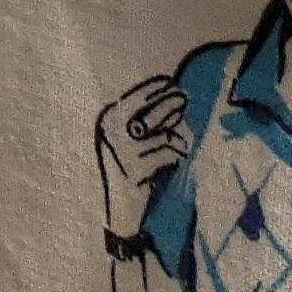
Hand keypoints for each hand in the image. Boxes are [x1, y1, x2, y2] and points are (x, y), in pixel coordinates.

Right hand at [95, 72, 190, 225]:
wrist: (120, 209)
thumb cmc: (130, 169)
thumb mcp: (129, 141)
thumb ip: (145, 123)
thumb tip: (173, 103)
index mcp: (107, 121)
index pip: (133, 98)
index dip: (153, 89)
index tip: (170, 83)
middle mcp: (111, 132)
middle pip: (149, 112)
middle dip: (169, 104)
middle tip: (184, 98)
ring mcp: (122, 151)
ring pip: (163, 136)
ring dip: (178, 140)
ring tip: (181, 146)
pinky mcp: (136, 169)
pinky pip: (167, 155)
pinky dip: (176, 157)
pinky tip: (176, 160)